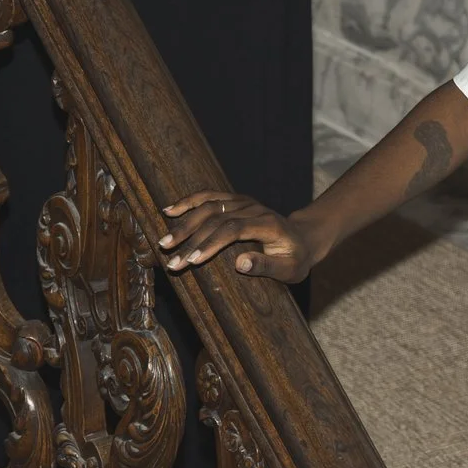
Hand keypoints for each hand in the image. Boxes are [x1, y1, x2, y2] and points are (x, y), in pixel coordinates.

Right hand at [159, 191, 326, 282]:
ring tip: (164, 243)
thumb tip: (241, 264)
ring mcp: (243, 202)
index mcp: (269, 224)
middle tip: (172, 260)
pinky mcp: (234, 200)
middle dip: (192, 240)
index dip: (212, 243)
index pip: (235, 229)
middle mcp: (254, 208)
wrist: (303, 238)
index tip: (193, 261)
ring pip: (209, 207)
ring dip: (184, 224)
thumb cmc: (296, 258)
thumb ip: (267, 266)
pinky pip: (209, 197)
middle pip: (217, 219)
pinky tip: (168, 211)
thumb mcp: (290, 270)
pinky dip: (188, 202)